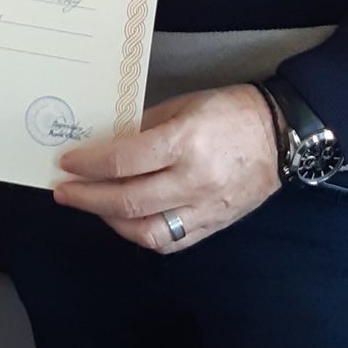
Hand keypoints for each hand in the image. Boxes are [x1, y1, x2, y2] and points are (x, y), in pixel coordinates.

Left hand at [53, 86, 279, 252]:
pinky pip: (171, 241)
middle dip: (87, 198)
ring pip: (146, 231)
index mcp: (185, 143)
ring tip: (93, 206)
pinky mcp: (214, 225)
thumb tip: (107, 147)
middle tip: (64, 192)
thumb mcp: (184, 106)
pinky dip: (142, 235)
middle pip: (127, 201)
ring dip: (110, 222)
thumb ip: (145, 129)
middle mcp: (194, 181)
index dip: (88, 165)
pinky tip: (126, 222)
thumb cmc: (231, 111)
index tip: (67, 163)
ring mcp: (205, 209)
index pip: (123, 162)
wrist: (283, 135)